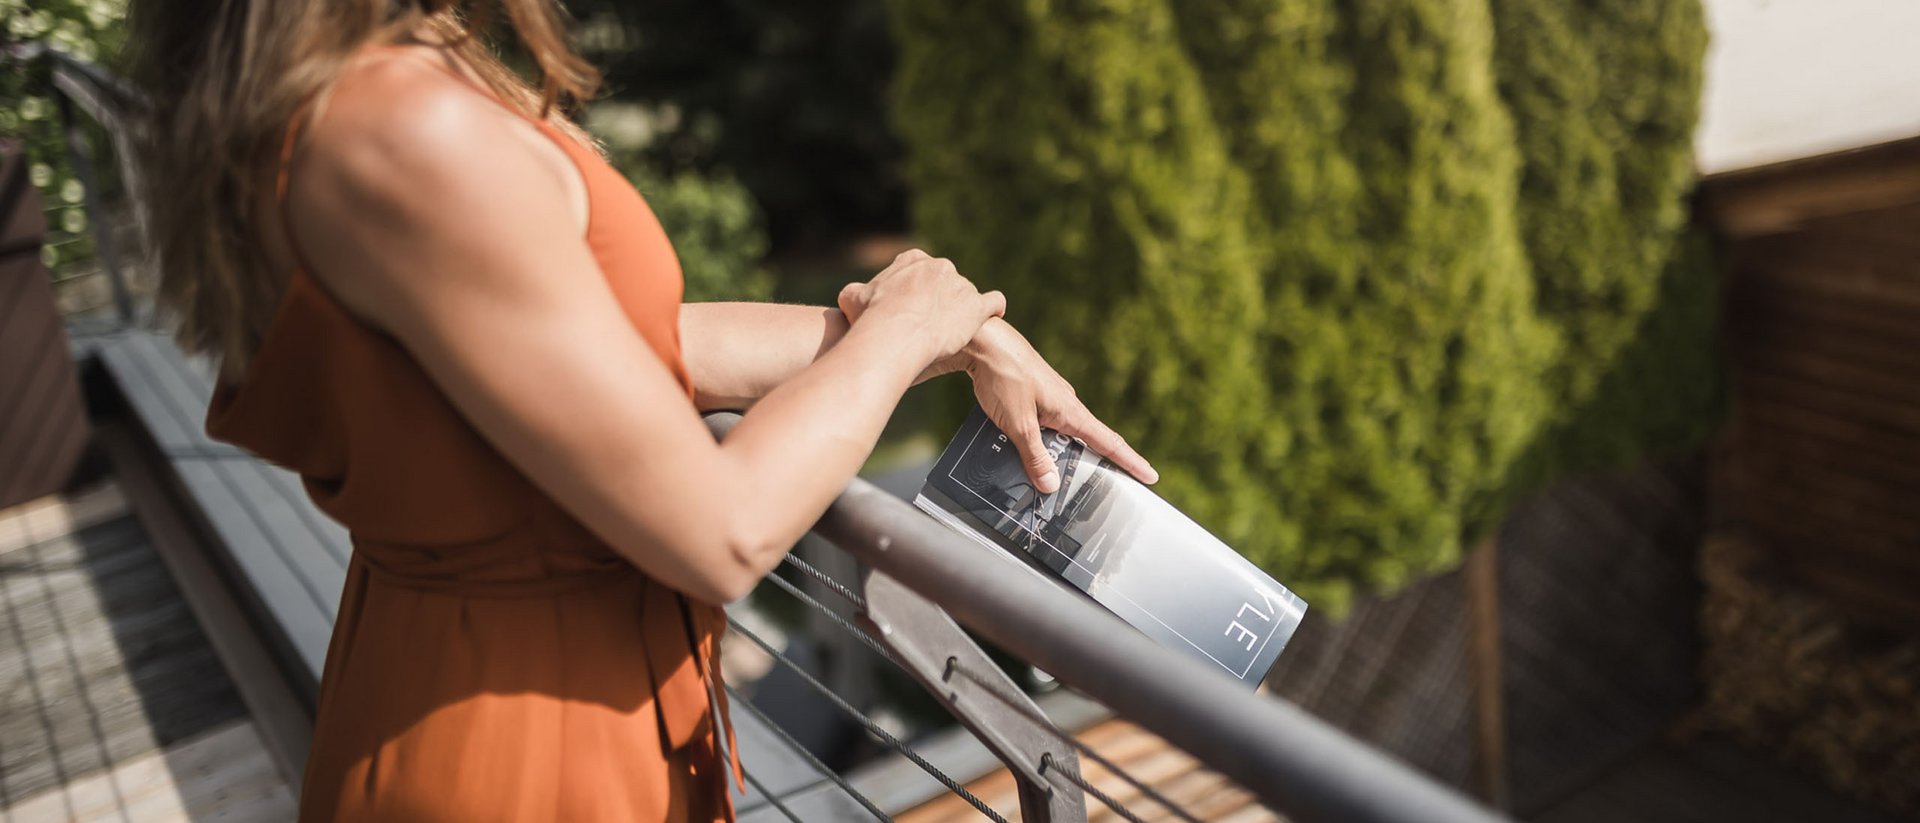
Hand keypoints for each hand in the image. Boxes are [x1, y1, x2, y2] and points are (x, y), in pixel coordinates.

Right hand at [838, 249, 1004, 368]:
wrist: (895, 334)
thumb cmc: (871, 317)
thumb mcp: (852, 298)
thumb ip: (857, 293)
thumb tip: (855, 297)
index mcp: (912, 260)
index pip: (917, 269)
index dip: (912, 290)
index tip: (907, 307)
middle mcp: (940, 267)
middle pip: (943, 282)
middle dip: (936, 300)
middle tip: (925, 324)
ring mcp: (961, 285)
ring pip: (965, 295)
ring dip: (959, 311)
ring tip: (949, 333)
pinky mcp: (977, 307)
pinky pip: (993, 302)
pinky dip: (992, 310)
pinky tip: (987, 320)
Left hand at [839, 277, 1156, 493]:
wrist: (981, 341)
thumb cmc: (1003, 376)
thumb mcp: (1019, 425)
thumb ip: (1035, 456)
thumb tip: (1051, 486)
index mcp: (1070, 411)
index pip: (1109, 442)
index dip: (1131, 461)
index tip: (1151, 476)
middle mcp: (1065, 403)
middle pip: (1089, 439)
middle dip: (1099, 462)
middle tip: (1110, 484)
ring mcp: (1049, 396)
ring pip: (1063, 432)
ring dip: (1063, 452)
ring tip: (1058, 475)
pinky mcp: (1032, 392)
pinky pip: (1045, 423)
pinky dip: (1043, 439)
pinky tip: (1026, 449)